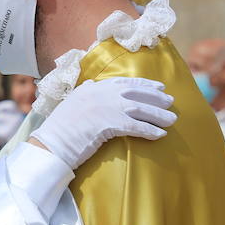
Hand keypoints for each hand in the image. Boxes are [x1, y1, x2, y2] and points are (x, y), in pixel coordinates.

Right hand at [29, 76, 176, 169]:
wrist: (52, 142)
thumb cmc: (60, 127)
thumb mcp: (72, 102)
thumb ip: (84, 92)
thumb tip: (91, 84)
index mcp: (94, 87)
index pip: (126, 82)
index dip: (145, 85)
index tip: (159, 87)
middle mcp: (103, 94)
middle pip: (137, 93)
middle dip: (156, 98)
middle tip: (171, 103)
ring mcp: (107, 108)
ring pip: (141, 109)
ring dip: (158, 115)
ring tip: (171, 120)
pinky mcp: (110, 125)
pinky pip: (136, 127)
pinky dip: (150, 131)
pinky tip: (160, 135)